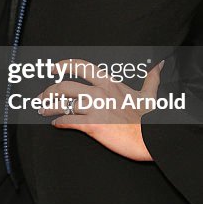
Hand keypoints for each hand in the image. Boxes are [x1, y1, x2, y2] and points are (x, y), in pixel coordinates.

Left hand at [37, 59, 163, 161]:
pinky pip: (69, 121)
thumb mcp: (150, 95)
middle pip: (65, 86)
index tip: (54, 68)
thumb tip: (159, 65)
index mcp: (110, 83)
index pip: (82, 67)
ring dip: (50, 108)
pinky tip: (56, 124)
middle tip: (42, 96)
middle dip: (50, 91)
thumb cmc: (150, 119)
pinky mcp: (92, 125)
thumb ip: (151, 78)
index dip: (65, 65)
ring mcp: (95, 109)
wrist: (151, 138)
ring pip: (64, 104)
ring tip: (44, 111)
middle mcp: (99, 93)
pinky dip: (59, 122)